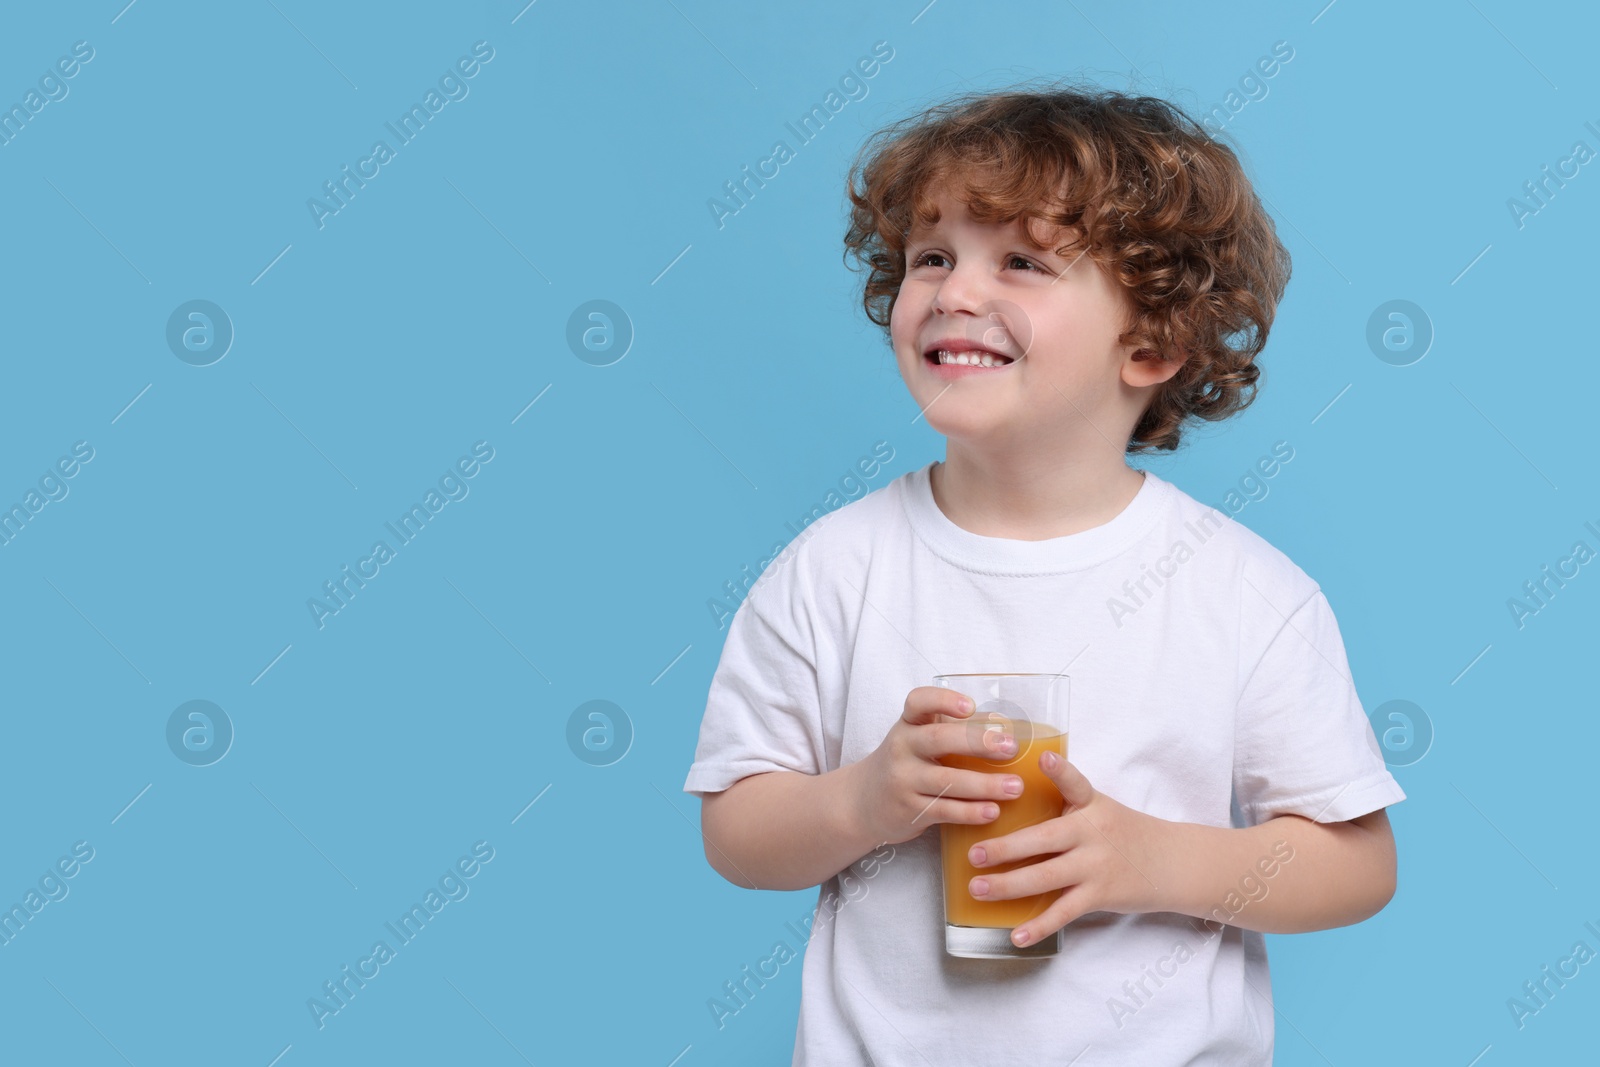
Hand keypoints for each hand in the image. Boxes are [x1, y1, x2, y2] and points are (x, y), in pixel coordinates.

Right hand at [844, 686, 1027, 846]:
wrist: (864, 802)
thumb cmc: (905, 764)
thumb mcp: (917, 740)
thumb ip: (951, 730)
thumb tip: (1004, 725)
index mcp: (908, 724)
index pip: (918, 702)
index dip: (944, 700)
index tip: (970, 706)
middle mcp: (902, 748)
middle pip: (938, 740)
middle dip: (978, 742)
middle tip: (1010, 748)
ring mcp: (903, 780)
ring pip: (946, 781)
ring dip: (984, 784)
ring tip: (1015, 786)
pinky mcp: (909, 810)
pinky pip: (944, 810)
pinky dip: (970, 812)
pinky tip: (993, 811)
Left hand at [965, 749, 1176, 948]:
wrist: (1171, 862)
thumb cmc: (1123, 832)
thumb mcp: (1100, 807)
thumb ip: (1066, 801)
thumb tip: (1013, 792)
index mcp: (1090, 804)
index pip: (1075, 783)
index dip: (1060, 770)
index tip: (1043, 758)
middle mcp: (1092, 833)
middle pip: (1044, 839)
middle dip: (1006, 848)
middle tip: (974, 854)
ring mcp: (1096, 866)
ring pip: (1047, 877)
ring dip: (1009, 886)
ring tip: (978, 889)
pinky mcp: (1100, 895)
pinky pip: (1064, 912)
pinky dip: (1039, 926)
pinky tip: (1016, 935)